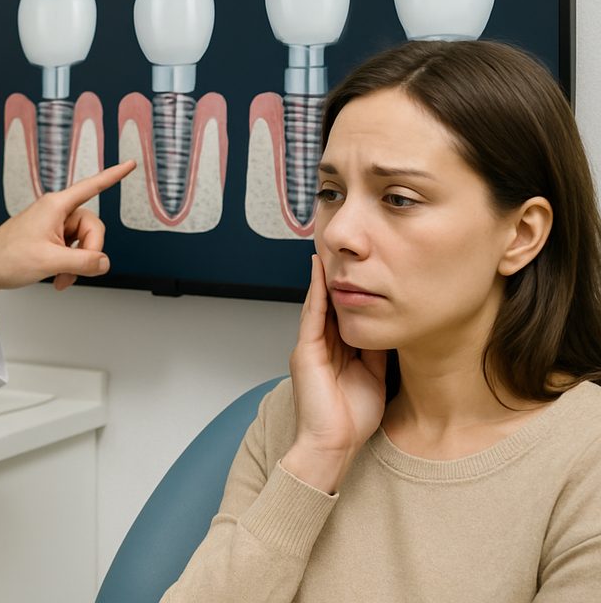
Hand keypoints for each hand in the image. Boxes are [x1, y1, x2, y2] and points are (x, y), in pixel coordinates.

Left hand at [0, 160, 135, 312]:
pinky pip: (73, 249)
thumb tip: (104, 262)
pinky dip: (70, 265)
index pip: (92, 186)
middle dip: (88, 253)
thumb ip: (83, 261)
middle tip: (74, 271)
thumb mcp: (50, 261)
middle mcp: (56, 212)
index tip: (131, 163)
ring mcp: (53, 225)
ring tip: (60, 277)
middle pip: (93, 228)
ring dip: (78, 263)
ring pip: (84, 242)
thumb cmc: (7, 258)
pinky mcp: (50, 238)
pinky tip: (58, 276)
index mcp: (56, 206)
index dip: (113, 175)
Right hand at [281, 255, 386, 493]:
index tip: (362, 268)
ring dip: (323, 277)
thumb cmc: (351, 421)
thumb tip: (390, 326)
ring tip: (329, 250)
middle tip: (344, 249)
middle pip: (330, 304)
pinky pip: (311, 315)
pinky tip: (320, 272)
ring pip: (318, 304)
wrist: (332, 446)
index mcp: (336, 353)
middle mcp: (320, 347)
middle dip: (336, 277)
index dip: (351, 291)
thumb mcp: (374, 376)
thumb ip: (377, 351)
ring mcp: (310, 348)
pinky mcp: (305, 352)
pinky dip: (315, 292)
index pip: (343, 314)